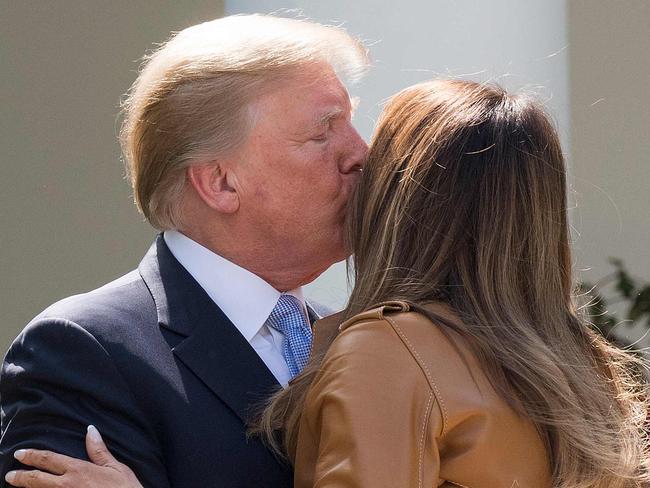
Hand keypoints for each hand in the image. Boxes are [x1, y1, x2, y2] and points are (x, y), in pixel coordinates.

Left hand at [5, 426, 142, 487]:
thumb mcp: (115, 467)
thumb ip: (99, 450)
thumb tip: (90, 430)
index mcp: (79, 470)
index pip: (49, 460)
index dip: (33, 455)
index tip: (20, 454)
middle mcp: (67, 485)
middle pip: (36, 479)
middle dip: (21, 476)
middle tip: (10, 474)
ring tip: (17, 486)